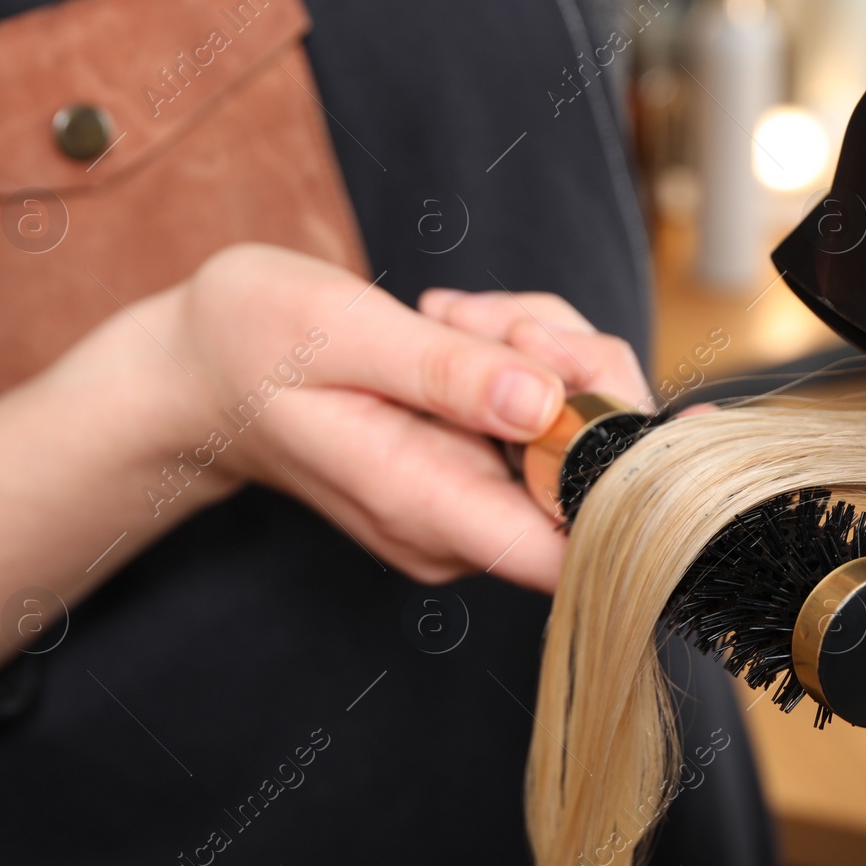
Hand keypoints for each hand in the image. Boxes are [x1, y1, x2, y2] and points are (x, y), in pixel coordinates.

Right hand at [0, 242, 647, 683]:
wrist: (199, 371)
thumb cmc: (251, 346)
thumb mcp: (339, 336)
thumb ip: (445, 376)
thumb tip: (550, 405)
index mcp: (427, 509)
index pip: (572, 546)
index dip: (638, 489)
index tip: (667, 419)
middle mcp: (464, 527)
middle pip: (593, 468)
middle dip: (571, 369)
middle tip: (481, 319)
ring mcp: (475, 501)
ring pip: (580, 424)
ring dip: (539, 348)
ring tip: (446, 319)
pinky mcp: (482, 467)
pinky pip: (549, 409)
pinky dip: (524, 354)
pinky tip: (458, 330)